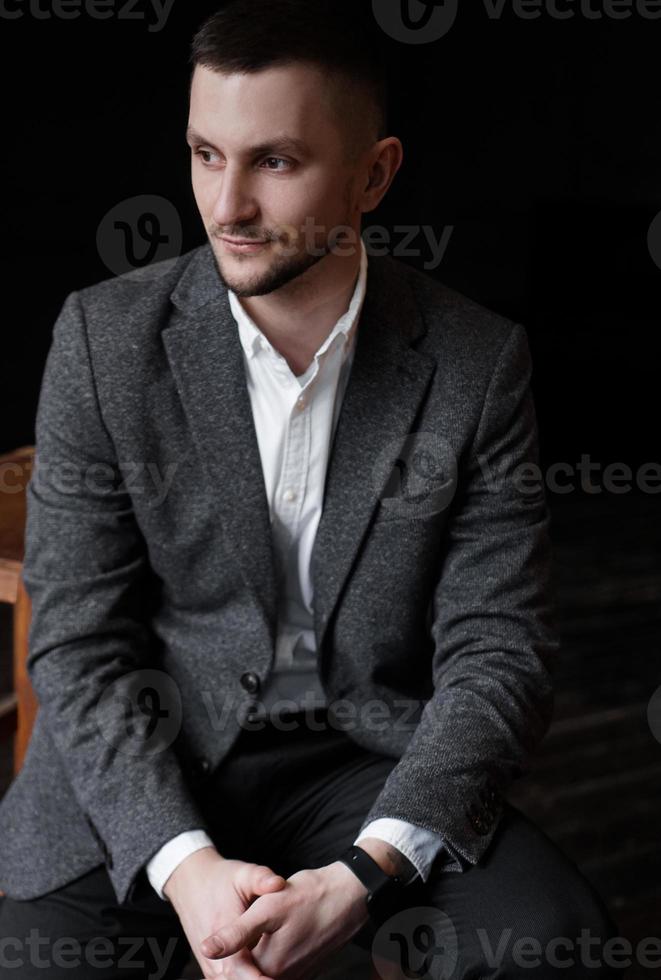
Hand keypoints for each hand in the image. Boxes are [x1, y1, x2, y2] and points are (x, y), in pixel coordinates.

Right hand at [164, 846, 286, 978]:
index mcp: (223, 934)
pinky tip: (262, 973)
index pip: (243, 970)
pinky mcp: (212, 968)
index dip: (261, 979)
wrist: (191, 882)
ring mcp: (211, 965)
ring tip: (273, 974)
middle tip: (280, 976)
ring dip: (252, 978)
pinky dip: (245, 978)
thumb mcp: (243, 874)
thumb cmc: (221, 878)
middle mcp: (214, 957)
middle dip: (259, 979)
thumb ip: (261, 879)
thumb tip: (278, 883)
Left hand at [200, 860, 370, 979]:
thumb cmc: (310, 897)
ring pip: (265, 972)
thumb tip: (207, 949)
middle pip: (250, 972)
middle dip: (240, 958)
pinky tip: (275, 935)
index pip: (234, 971)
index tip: (219, 943)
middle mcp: (284, 977)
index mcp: (269, 966)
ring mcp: (298, 975)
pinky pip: (281, 971)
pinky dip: (270, 959)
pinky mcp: (307, 969)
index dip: (224, 960)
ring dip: (255, 958)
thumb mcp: (268, 908)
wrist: (349, 895)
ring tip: (263, 929)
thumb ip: (236, 934)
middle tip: (253, 926)